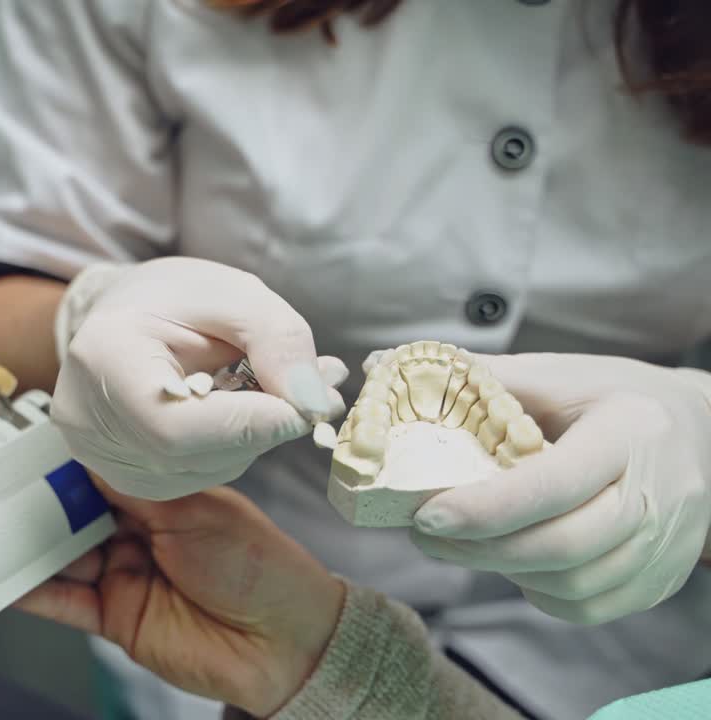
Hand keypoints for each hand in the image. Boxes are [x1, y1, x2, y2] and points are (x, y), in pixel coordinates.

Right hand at [16, 476, 344, 716]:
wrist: (285, 642)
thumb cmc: (257, 565)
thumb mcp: (194, 509)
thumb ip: (135, 484)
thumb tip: (86, 449)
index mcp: (162, 496)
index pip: (103, 471)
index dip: (69, 460)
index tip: (30, 445)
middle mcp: (137, 532)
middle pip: (74, 511)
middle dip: (41, 499)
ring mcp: (123, 574)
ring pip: (63, 555)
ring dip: (30, 543)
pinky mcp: (114, 617)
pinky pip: (64, 602)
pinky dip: (33, 592)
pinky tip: (4, 577)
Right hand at [52, 258, 346, 499]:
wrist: (123, 316)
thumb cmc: (172, 298)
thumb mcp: (233, 294)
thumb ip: (278, 340)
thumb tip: (313, 404)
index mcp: (104, 360)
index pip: (177, 428)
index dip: (251, 425)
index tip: (316, 401)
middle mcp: (87, 423)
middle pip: (195, 455)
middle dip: (267, 424)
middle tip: (323, 385)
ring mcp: (101, 458)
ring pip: (205, 469)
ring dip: (255, 435)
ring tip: (281, 387)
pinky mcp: (124, 476)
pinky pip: (197, 474)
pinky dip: (232, 445)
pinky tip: (240, 408)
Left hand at [410, 353, 710, 623]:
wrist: (703, 432)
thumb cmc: (612, 397)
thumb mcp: (558, 375)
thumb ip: (480, 378)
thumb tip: (382, 366)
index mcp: (632, 431)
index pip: (555, 483)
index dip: (486, 508)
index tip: (425, 514)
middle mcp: (662, 493)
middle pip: (563, 546)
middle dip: (480, 548)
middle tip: (424, 533)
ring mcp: (668, 545)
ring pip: (574, 584)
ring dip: (502, 570)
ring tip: (459, 543)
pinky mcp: (659, 580)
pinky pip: (587, 606)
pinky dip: (537, 591)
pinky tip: (509, 560)